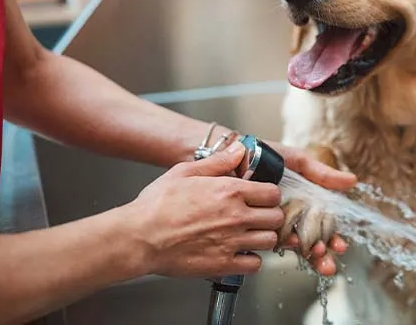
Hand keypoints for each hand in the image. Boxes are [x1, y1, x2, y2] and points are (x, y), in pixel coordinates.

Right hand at [125, 143, 284, 277]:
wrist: (139, 237)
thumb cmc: (156, 206)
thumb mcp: (185, 172)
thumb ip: (218, 162)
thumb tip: (239, 150)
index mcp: (230, 191)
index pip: (273, 193)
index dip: (269, 196)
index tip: (261, 198)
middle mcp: (236, 216)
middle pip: (276, 217)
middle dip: (269, 216)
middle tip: (257, 217)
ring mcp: (232, 242)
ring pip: (269, 241)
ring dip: (262, 237)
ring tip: (249, 235)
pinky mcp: (223, 264)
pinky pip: (255, 265)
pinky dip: (251, 260)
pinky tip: (239, 253)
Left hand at [264, 141, 356, 275]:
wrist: (238, 153)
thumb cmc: (266, 155)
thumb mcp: (297, 161)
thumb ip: (322, 174)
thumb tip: (352, 181)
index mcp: (303, 204)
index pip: (322, 227)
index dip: (332, 238)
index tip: (341, 245)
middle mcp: (290, 216)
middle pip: (312, 241)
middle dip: (323, 254)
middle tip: (328, 261)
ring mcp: (274, 222)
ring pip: (295, 245)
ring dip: (309, 256)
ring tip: (318, 258)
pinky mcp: (255, 225)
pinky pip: (272, 239)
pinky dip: (286, 247)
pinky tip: (296, 250)